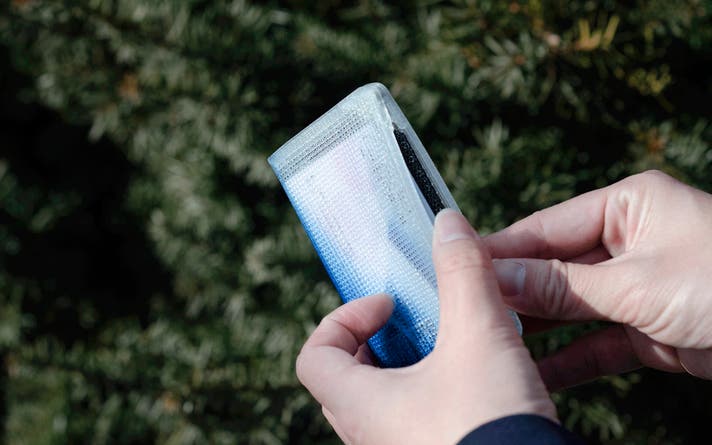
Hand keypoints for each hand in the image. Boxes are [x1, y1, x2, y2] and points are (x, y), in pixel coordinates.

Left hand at [296, 210, 555, 444]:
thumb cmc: (493, 425)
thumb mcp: (480, 336)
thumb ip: (462, 274)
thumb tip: (446, 222)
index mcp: (361, 406)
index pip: (314, 356)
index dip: (343, 319)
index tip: (388, 307)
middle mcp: (369, 436)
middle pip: (345, 377)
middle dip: (377, 342)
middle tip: (413, 323)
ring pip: (380, 403)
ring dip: (406, 368)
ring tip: (448, 347)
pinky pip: (410, 422)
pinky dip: (429, 394)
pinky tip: (472, 381)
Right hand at [486, 170, 711, 389]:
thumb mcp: (638, 283)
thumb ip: (562, 286)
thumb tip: (496, 277)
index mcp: (629, 206)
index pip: (547, 227)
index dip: (501, 250)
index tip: (457, 266)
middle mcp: (629, 241)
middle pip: (555, 267)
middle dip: (514, 290)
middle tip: (464, 307)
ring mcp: (638, 286)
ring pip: (572, 307)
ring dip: (536, 326)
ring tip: (489, 338)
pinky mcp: (649, 329)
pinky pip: (597, 344)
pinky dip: (569, 359)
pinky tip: (534, 372)